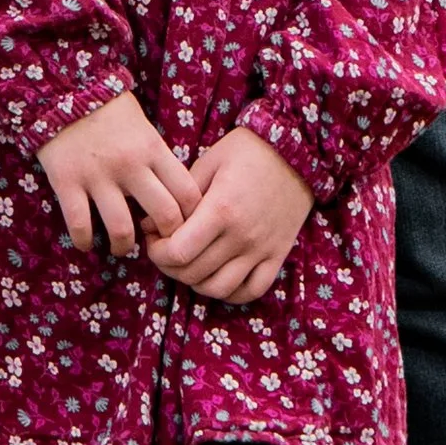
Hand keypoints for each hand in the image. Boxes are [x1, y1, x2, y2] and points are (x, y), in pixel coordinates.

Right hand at [37, 90, 200, 257]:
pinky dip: (85, 242)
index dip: (192, 218)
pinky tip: (86, 243)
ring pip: (122, 229)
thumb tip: (174, 197)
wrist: (62, 88)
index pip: (188, 193)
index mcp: (153, 149)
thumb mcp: (144, 128)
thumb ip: (158, 159)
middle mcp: (130, 165)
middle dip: (167, 239)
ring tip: (121, 248)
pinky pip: (80, 225)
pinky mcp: (67, 182)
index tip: (183, 226)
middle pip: (165, 216)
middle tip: (158, 244)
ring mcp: (98, 176)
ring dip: (124, 247)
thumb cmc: (108, 109)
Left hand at [147, 126, 313, 306]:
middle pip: (194, 273)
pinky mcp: (278, 256)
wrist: (298, 151)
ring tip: (188, 264)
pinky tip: (217, 278)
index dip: (157, 252)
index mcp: (221, 210)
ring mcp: (262, 250)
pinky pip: (252, 291)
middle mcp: (242, 236)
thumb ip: (179, 196)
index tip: (154, 238)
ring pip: (219, 288)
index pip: (178, 252)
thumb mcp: (208, 162)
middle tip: (165, 250)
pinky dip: (230, 293)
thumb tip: (148, 225)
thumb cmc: (247, 151)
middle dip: (169, 267)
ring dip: (195, 282)